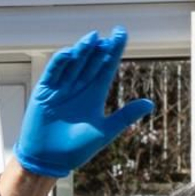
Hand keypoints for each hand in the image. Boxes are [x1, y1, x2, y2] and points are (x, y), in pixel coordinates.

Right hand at [14, 26, 153, 177]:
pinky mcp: (45, 92)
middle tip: (110, 35)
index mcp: (94, 95)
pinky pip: (53, 73)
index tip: (121, 33)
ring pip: (74, 63)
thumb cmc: (75, 150)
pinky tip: (71, 53)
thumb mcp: (104, 131)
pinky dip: (60, 62)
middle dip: (100, 48)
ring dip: (82, 51)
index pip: (106, 67)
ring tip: (93, 39)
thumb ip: (125, 116)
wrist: (49, 162)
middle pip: (91, 62)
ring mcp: (61, 88)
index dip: (113, 50)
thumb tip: (150, 104)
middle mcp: (79, 88)